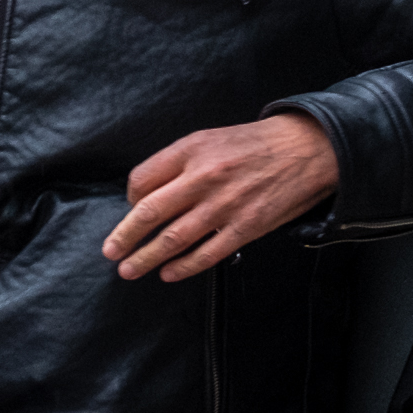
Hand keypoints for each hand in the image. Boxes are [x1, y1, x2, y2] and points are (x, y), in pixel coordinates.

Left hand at [101, 114, 338, 282]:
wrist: (302, 150)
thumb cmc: (252, 144)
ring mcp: (223, 205)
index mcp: (190, 150)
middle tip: (110, 252)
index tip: (130, 209)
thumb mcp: (209, 138)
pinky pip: (206, 254)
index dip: (129, 198)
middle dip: (125, 236)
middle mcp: (202, 177)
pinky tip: (168, 274)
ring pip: (173, 238)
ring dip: (146, 257)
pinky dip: (184, 267)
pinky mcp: (244, 228)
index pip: (142, 179)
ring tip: (129, 270)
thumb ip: (179, 162)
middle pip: (150, 212)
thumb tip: (149, 192)